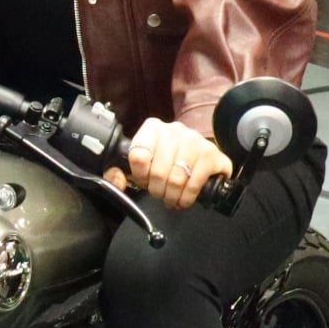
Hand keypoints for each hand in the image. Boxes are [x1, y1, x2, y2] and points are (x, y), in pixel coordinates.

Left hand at [109, 117, 231, 210]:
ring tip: (172, 197)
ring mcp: (195, 141)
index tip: (145, 181)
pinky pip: (196, 183)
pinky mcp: (212, 155)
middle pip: (158, 171)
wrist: (198, 158)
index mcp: (153, 129)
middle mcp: (174, 130)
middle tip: (160, 193)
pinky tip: (184, 198)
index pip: (138, 155)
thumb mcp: (140, 165)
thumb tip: (116, 180)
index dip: (140, 176)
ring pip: (177, 178)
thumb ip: (119, 172)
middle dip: (157, 190)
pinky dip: (188, 197)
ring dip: (172, 195)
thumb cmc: (166, 162)